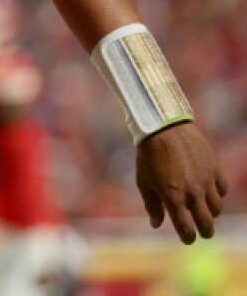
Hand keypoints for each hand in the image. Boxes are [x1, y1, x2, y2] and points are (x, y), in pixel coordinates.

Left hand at [136, 122, 227, 243]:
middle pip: (207, 223)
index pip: (186, 229)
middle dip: (204, 231)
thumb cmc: (149, 154)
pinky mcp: (215, 168)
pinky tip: (209, 190)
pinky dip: (217, 193)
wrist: (163, 126)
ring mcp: (206, 181)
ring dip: (210, 212)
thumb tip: (156, 224)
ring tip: (203, 209)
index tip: (187, 238)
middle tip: (202, 231)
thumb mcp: (143, 180)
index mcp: (173, 197)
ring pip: (217, 208)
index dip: (187, 237)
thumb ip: (152, 204)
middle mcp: (193, 192)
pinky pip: (222, 189)